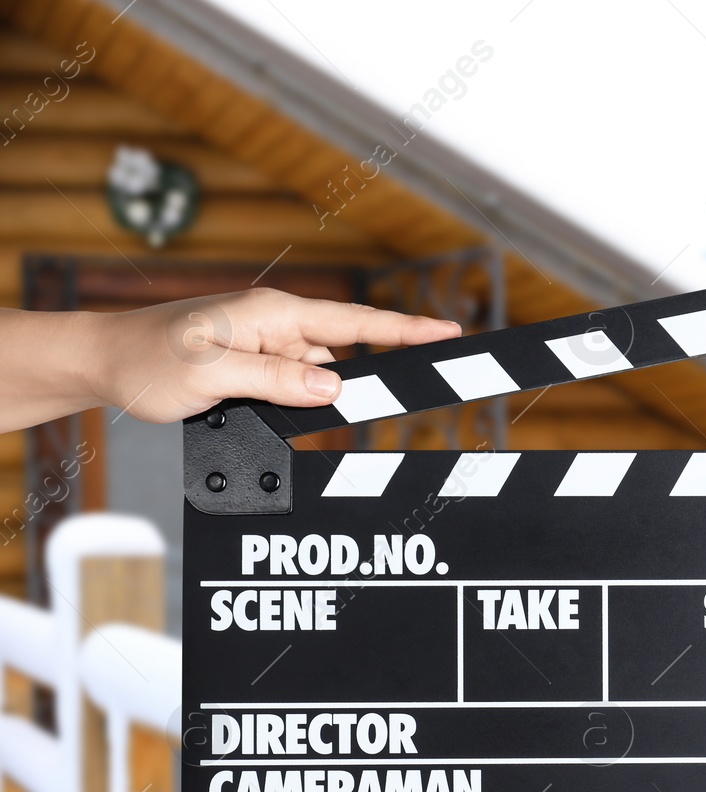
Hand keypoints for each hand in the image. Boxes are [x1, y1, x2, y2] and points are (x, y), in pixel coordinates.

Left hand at [78, 288, 459, 423]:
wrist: (100, 361)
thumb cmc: (146, 361)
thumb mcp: (212, 375)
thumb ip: (277, 380)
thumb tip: (335, 387)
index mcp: (273, 313)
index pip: (358, 321)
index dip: (408, 328)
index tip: (450, 331)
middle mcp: (276, 323)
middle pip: (341, 355)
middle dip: (343, 385)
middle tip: (309, 401)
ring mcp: (265, 343)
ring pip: (315, 377)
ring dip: (300, 400)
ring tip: (237, 404)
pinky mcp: (254, 363)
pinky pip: (290, 385)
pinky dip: (284, 402)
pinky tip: (246, 408)